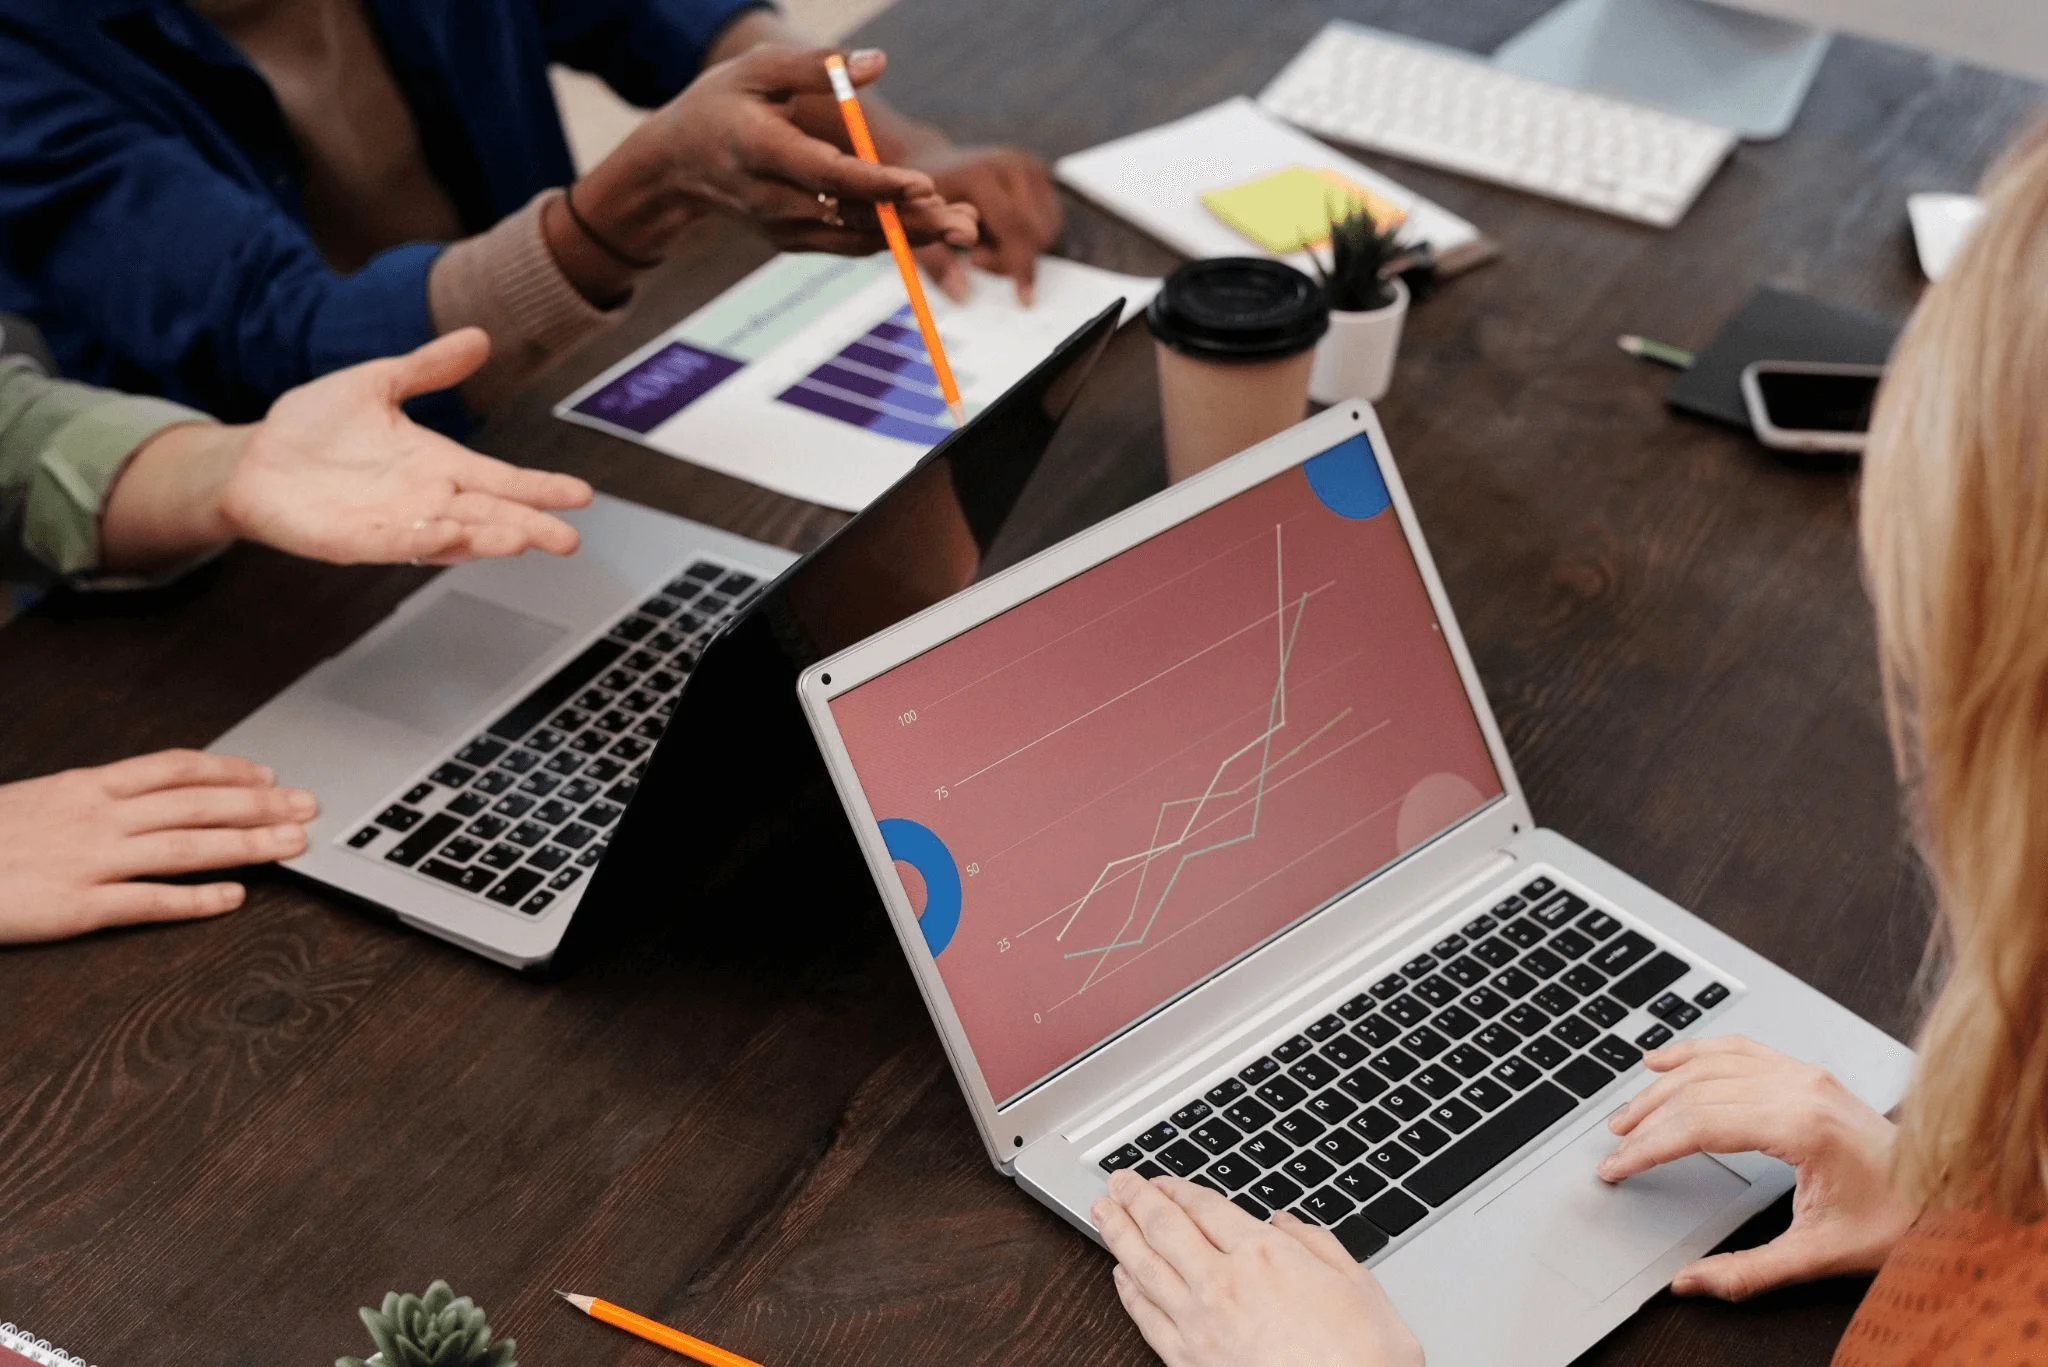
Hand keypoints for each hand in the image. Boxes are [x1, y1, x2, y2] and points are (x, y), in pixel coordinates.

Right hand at [0, 750, 313, 943]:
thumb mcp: (35, 801)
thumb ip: (89, 799)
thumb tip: (141, 799)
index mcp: (84, 786)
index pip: (174, 768)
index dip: (229, 770)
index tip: (269, 774)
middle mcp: (95, 817)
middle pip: (195, 805)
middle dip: (260, 805)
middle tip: (309, 807)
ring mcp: (88, 861)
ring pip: (186, 847)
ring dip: (247, 845)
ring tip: (293, 846)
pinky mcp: (74, 907)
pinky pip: (147, 902)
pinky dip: (196, 900)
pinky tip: (235, 899)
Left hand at [220, 330, 591, 563]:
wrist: (252, 459)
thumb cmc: (314, 427)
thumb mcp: (376, 383)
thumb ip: (427, 368)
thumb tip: (479, 338)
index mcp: (438, 464)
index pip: (502, 479)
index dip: (540, 488)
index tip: (582, 495)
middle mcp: (426, 499)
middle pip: (490, 516)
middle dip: (530, 526)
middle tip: (569, 540)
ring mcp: (394, 523)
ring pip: (451, 535)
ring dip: (485, 539)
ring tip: (520, 539)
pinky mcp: (354, 541)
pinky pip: (394, 543)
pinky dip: (421, 540)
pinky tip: (448, 535)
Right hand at [571, 45, 979, 269]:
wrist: (676, 165)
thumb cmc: (720, 104)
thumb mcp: (757, 69)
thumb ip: (817, 67)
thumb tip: (878, 63)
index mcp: (759, 151)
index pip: (825, 174)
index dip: (876, 184)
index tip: (922, 185)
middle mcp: (770, 199)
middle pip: (850, 216)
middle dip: (910, 219)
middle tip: (964, 219)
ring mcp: (781, 227)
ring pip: (856, 237)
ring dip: (912, 233)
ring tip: (966, 223)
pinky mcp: (792, 241)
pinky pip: (848, 243)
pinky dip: (892, 237)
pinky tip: (933, 225)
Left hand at [909, 144, 1062, 303]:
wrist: (930, 161)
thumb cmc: (922, 200)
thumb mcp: (921, 230)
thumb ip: (939, 263)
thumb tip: (961, 294)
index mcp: (980, 175)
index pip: (1014, 228)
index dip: (1019, 264)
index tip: (1024, 298)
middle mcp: (1009, 163)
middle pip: (1035, 230)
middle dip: (1016, 259)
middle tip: (978, 261)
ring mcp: (1027, 164)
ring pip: (1047, 226)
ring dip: (1025, 248)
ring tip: (984, 243)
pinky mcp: (1037, 169)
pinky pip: (1049, 217)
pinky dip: (1031, 236)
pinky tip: (999, 232)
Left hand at [1093, 1170, 1422, 1366]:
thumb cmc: (1364, 1361)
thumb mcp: (1362, 1288)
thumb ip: (1320, 1246)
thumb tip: (1287, 1224)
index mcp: (1267, 1255)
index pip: (1206, 1208)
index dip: (1177, 1189)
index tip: (1162, 1181)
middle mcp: (1225, 1283)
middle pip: (1165, 1228)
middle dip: (1136, 1198)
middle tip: (1118, 1182)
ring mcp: (1200, 1324)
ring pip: (1145, 1266)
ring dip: (1119, 1233)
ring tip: (1103, 1211)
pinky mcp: (1189, 1361)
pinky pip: (1145, 1317)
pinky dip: (1127, 1291)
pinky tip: (1119, 1276)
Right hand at [1600, 1036, 1914, 1299]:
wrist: (1948, 1196)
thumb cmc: (1896, 1220)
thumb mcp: (1819, 1255)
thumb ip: (1748, 1271)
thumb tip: (1689, 1282)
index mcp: (1801, 1126)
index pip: (1700, 1125)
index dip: (1649, 1147)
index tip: (1617, 1166)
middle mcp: (1800, 1089)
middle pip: (1698, 1092)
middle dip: (1646, 1119)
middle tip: (1614, 1145)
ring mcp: (1804, 1075)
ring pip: (1712, 1064)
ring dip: (1663, 1085)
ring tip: (1628, 1111)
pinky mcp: (1807, 1074)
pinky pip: (1740, 1049)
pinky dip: (1697, 1051)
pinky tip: (1667, 1058)